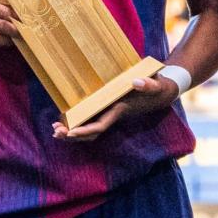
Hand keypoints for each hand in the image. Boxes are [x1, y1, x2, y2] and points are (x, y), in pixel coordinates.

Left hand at [54, 73, 178, 141]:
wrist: (163, 91)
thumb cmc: (159, 87)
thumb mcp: (157, 84)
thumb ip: (148, 84)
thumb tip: (136, 82)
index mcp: (120, 111)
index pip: (100, 126)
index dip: (85, 131)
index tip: (70, 132)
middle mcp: (112, 115)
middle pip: (90, 132)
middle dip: (72, 135)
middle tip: (55, 132)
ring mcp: (109, 112)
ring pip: (88, 127)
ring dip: (72, 130)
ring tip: (55, 129)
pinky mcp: (108, 107)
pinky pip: (90, 118)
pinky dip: (77, 121)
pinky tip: (65, 119)